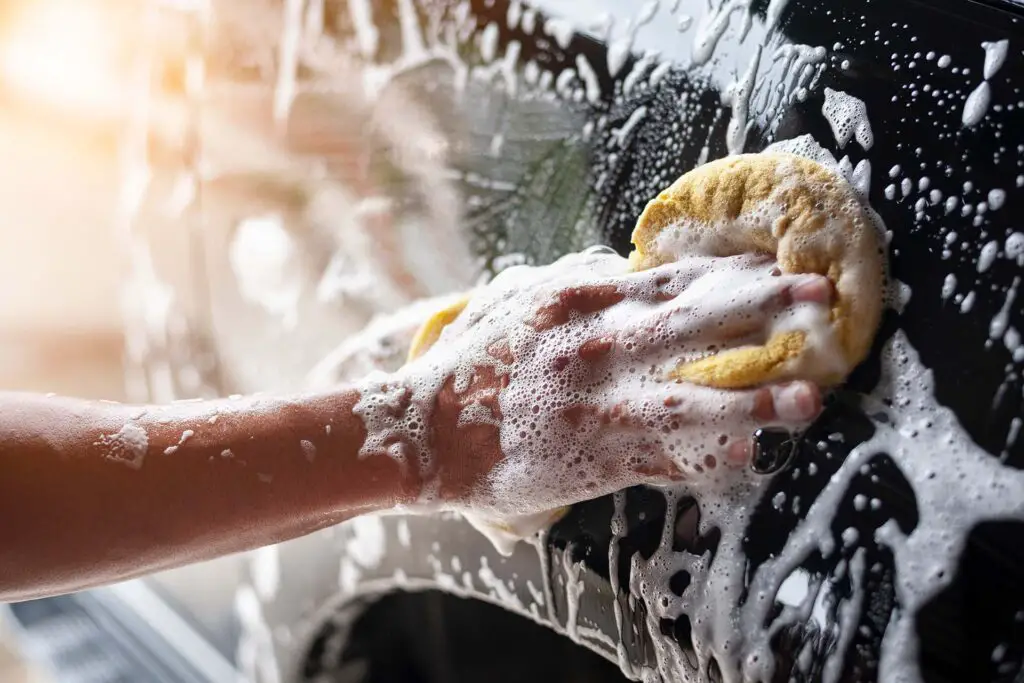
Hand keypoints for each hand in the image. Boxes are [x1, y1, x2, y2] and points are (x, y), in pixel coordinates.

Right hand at [404, 248, 831, 515]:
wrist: (424, 431)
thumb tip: (622, 267)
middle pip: (696, 322)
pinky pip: (662, 459)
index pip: (673, 280)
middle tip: (825, 297)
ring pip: (691, 400)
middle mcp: (597, 349)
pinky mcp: (591, 459)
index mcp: (580, 304)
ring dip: (755, 398)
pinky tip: (751, 455)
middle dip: (765, 307)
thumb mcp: (514, 300)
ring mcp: (598, 407)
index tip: (778, 265)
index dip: (732, 273)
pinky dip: (707, 459)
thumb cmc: (468, 363)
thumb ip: (572, 280)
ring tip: (810, 398)